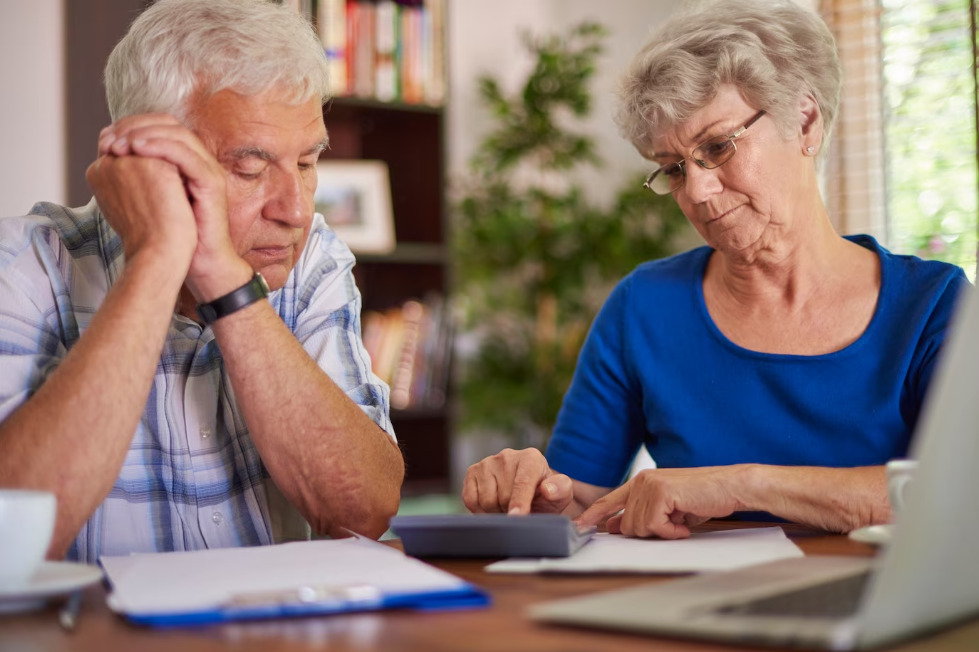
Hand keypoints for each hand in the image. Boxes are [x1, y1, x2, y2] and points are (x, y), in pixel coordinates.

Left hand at [97, 115, 245, 299]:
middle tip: (110, 138)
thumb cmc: (176, 237)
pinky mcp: (212, 183)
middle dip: (136, 126)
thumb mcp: (150, 198)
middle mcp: (201, 161)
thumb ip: (137, 176)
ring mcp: (209, 171)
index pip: (161, 127)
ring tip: (120, 144)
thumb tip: (108, 159)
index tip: (106, 138)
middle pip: (170, 124)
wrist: (199, 263)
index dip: (133, 126)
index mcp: (188, 162)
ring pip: (178, 135)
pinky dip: (159, 147)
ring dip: (144, 134)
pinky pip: (185, 155)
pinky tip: (137, 150)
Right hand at [462, 448, 573, 514]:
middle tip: (520, 511)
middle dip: (511, 511)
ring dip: (496, 511)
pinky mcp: (472, 472)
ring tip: (507, 507)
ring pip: (486, 500)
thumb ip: (560, 490)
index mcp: (531, 458)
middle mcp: (507, 455)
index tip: (517, 516)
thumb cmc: (545, 495)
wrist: (529, 494)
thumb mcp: (561, 495)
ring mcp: (487, 462)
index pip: (522, 483)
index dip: (519, 502)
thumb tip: (548, 489)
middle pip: (503, 496)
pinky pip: (470, 499)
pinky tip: (493, 505)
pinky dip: (480, 510)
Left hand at [576, 466, 747, 538]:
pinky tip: (684, 523)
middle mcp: (641, 480)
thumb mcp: (668, 509)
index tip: (579, 527)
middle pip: (627, 525)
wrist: (730, 487)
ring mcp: (649, 485)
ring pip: (639, 527)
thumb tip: (616, 527)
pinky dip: (671, 531)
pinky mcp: (660, 492)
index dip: (593, 515)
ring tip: (681, 519)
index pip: (610, 500)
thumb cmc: (703, 498)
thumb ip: (642, 514)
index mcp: (640, 482)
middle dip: (650, 532)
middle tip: (673, 524)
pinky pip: (655, 526)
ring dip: (663, 531)